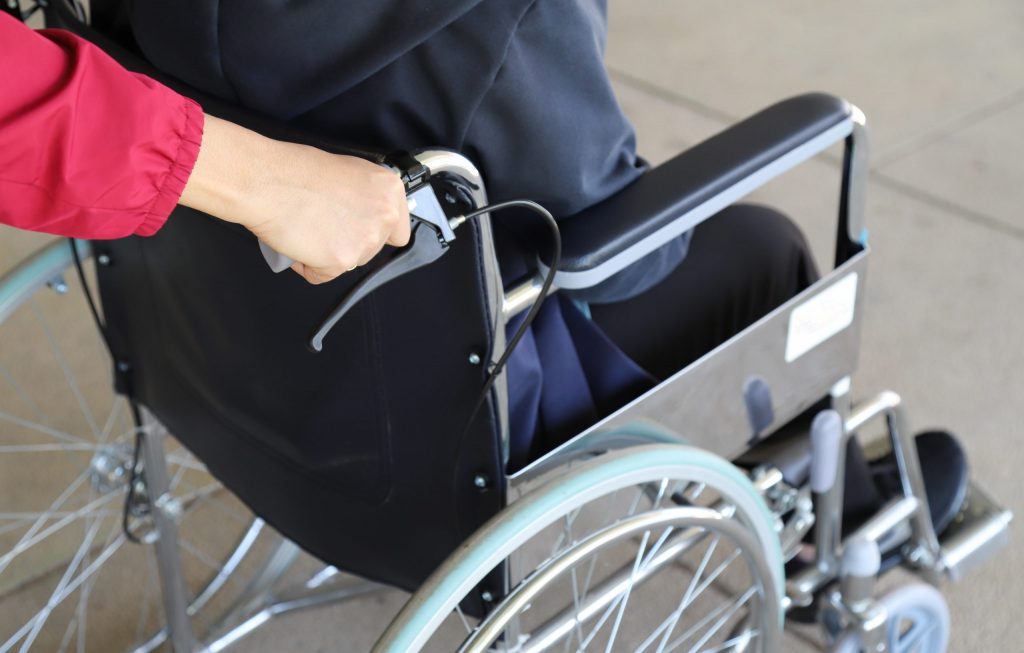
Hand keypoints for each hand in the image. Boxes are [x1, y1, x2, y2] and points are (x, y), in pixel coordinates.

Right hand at [179, 115, 409, 283]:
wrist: (267, 181)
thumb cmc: (296, 170)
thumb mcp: (347, 170)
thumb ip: (365, 194)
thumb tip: (364, 211)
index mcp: (389, 190)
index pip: (399, 230)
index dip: (376, 232)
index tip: (359, 229)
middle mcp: (384, 216)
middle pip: (372, 249)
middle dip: (348, 242)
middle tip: (322, 223)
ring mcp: (365, 241)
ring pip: (350, 263)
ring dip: (328, 254)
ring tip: (307, 229)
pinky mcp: (341, 261)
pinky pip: (324, 275)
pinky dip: (308, 266)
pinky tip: (298, 243)